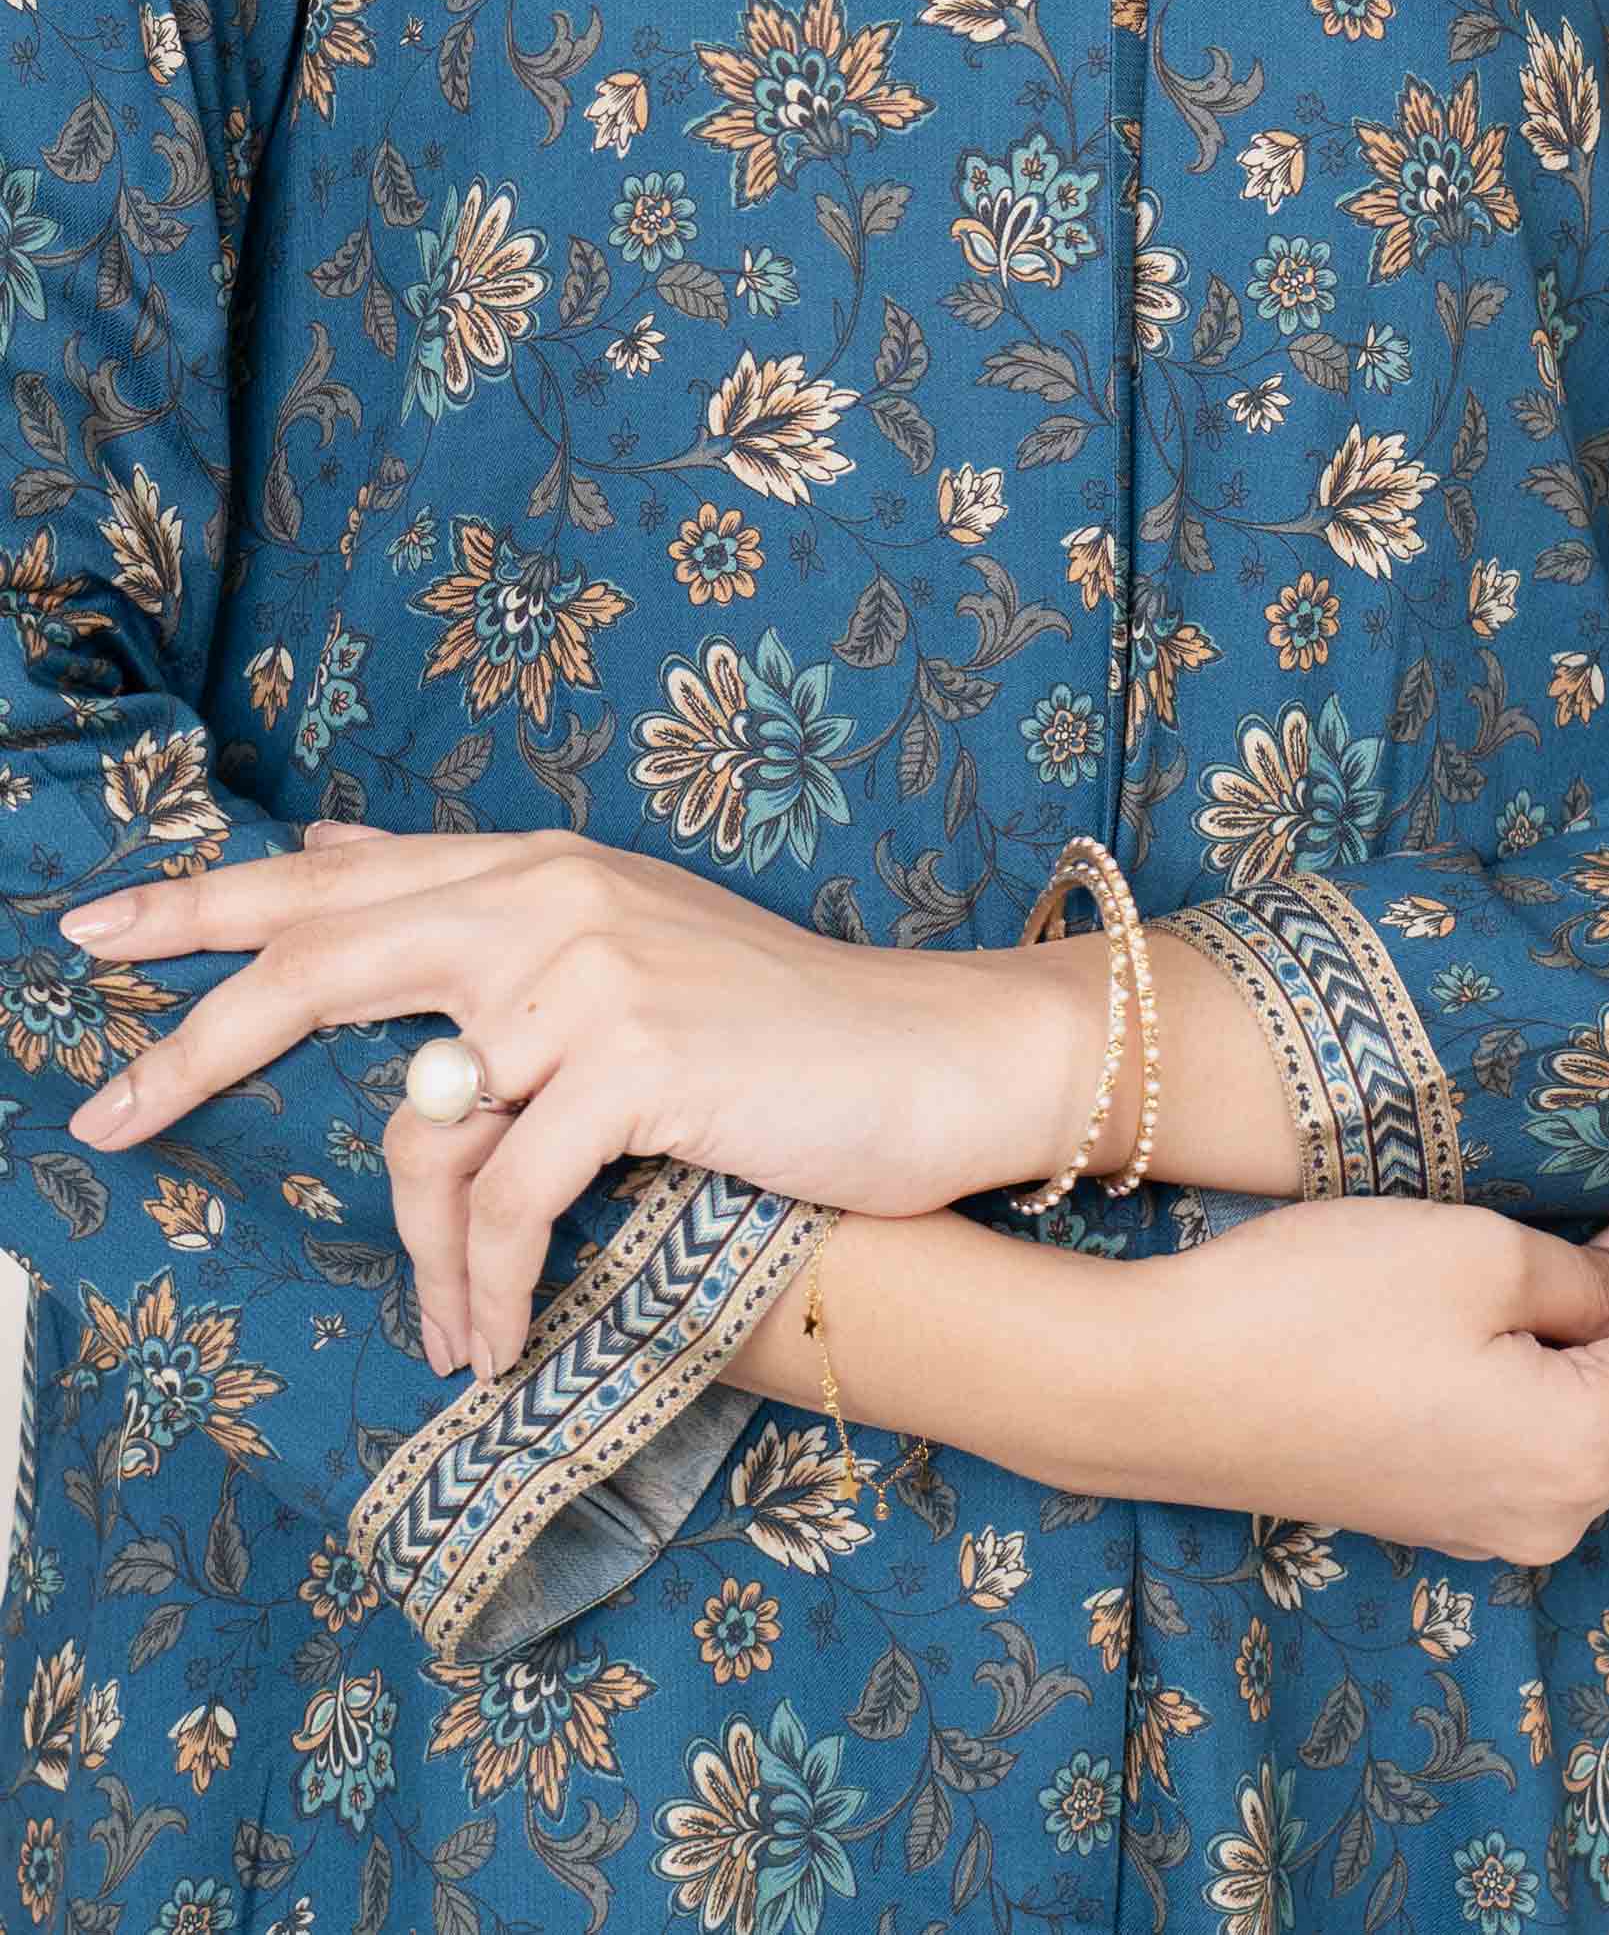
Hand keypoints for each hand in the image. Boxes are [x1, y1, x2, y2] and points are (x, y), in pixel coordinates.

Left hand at [55, 821, 1099, 1377]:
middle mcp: (551, 897)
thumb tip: (328, 851)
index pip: (340, 876)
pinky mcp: (638, 1060)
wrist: (931, 1057)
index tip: (94, 924)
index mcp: (538, 866)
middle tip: (105, 1114)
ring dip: (426, 1257)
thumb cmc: (775, 1030)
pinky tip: (494, 1340)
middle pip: (324, 959)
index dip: (208, 899)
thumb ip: (480, 914)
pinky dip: (489, 1285)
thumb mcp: (619, 944)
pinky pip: (507, 1197)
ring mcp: (592, 972)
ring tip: (447, 1331)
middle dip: (197, 1040)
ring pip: (426, 1125)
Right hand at [1135, 1161, 1608, 1559]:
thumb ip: (1588, 1280)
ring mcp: (1491, 1508)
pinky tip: (1593, 1274)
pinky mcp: (1436, 1488)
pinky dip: (1588, 1341)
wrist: (1155, 1385)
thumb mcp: (1477, 1257)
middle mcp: (1556, 1505)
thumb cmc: (1311, 1309)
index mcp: (1585, 1450)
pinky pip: (1553, 1412)